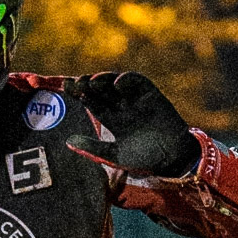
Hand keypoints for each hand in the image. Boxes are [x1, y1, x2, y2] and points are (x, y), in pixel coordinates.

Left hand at [66, 72, 200, 177]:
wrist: (171, 158)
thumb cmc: (144, 158)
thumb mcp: (114, 154)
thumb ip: (93, 147)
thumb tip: (68, 141)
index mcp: (111, 118)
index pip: (91, 101)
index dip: (79, 93)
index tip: (65, 87)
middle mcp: (121, 105)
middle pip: (100, 89)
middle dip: (87, 84)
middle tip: (75, 83)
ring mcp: (135, 98)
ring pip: (115, 83)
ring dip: (103, 80)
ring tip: (91, 82)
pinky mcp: (150, 94)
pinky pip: (137, 82)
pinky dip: (127, 80)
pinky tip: (117, 83)